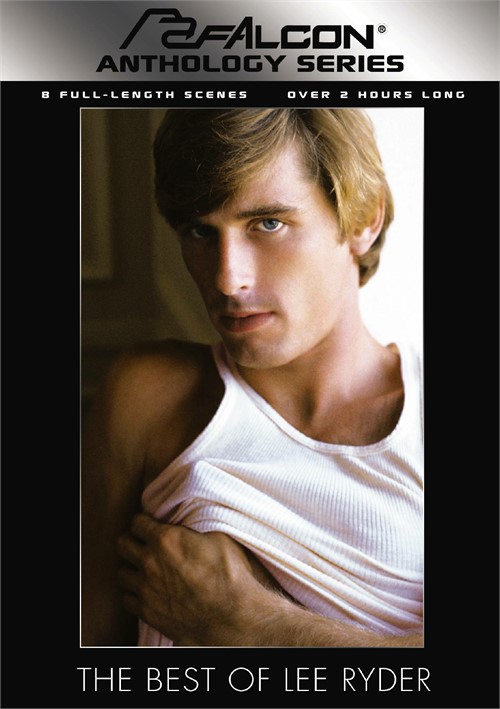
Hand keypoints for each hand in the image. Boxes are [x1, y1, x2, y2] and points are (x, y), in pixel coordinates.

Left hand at [117, 513, 279, 644]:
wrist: (232, 616)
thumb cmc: (230, 575)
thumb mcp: (218, 537)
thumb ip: (194, 529)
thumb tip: (189, 526)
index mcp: (166, 539)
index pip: (137, 522)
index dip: (144, 522)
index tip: (150, 525)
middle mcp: (150, 562)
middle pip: (122, 544)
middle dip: (132, 540)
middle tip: (143, 544)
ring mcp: (146, 588)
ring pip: (122, 572)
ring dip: (132, 568)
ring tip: (145, 569)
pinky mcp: (147, 611)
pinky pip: (127, 599)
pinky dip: (135, 594)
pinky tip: (148, 591)